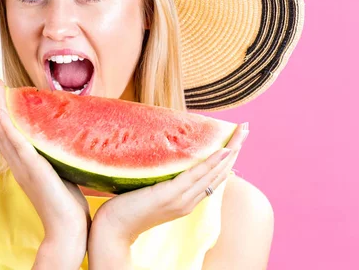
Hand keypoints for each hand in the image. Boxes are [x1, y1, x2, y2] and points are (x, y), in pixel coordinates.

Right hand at [0, 78, 90, 264]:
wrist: (68, 229)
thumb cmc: (68, 205)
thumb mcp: (61, 172)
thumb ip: (59, 156)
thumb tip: (69, 140)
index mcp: (24, 165)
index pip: (8, 135)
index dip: (3, 114)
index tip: (4, 94)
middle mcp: (18, 164)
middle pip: (0, 130)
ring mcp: (23, 166)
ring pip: (3, 132)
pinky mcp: (32, 169)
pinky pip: (14, 143)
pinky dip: (6, 125)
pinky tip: (2, 111)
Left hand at [90, 123, 248, 245]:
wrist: (112, 230)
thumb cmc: (125, 209)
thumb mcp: (149, 191)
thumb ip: (161, 178)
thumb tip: (165, 157)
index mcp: (187, 201)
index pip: (214, 177)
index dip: (227, 158)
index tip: (236, 140)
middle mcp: (189, 201)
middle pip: (219, 172)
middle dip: (235, 149)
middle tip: (246, 128)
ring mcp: (181, 200)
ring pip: (213, 173)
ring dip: (230, 151)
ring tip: (242, 133)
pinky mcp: (169, 196)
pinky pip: (195, 177)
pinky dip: (211, 163)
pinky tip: (222, 150)